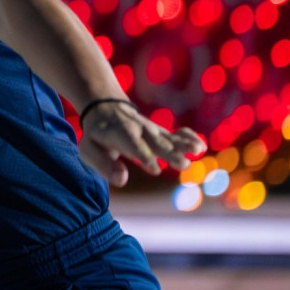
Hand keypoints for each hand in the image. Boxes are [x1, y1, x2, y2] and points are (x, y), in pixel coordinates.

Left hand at [78, 100, 206, 186]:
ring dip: (183, 145)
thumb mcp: (89, 149)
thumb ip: (103, 164)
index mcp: (119, 134)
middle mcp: (139, 131)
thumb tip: (122, 180)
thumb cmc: (96, 136)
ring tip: (198, 151)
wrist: (106, 109)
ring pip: (169, 138)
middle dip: (169, 153)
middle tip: (183, 165)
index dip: (143, 154)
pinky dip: (188, 138)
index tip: (153, 167)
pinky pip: (176, 134)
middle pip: (155, 143)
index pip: (132, 145)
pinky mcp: (161, 133)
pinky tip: (200, 146)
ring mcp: (151, 131)